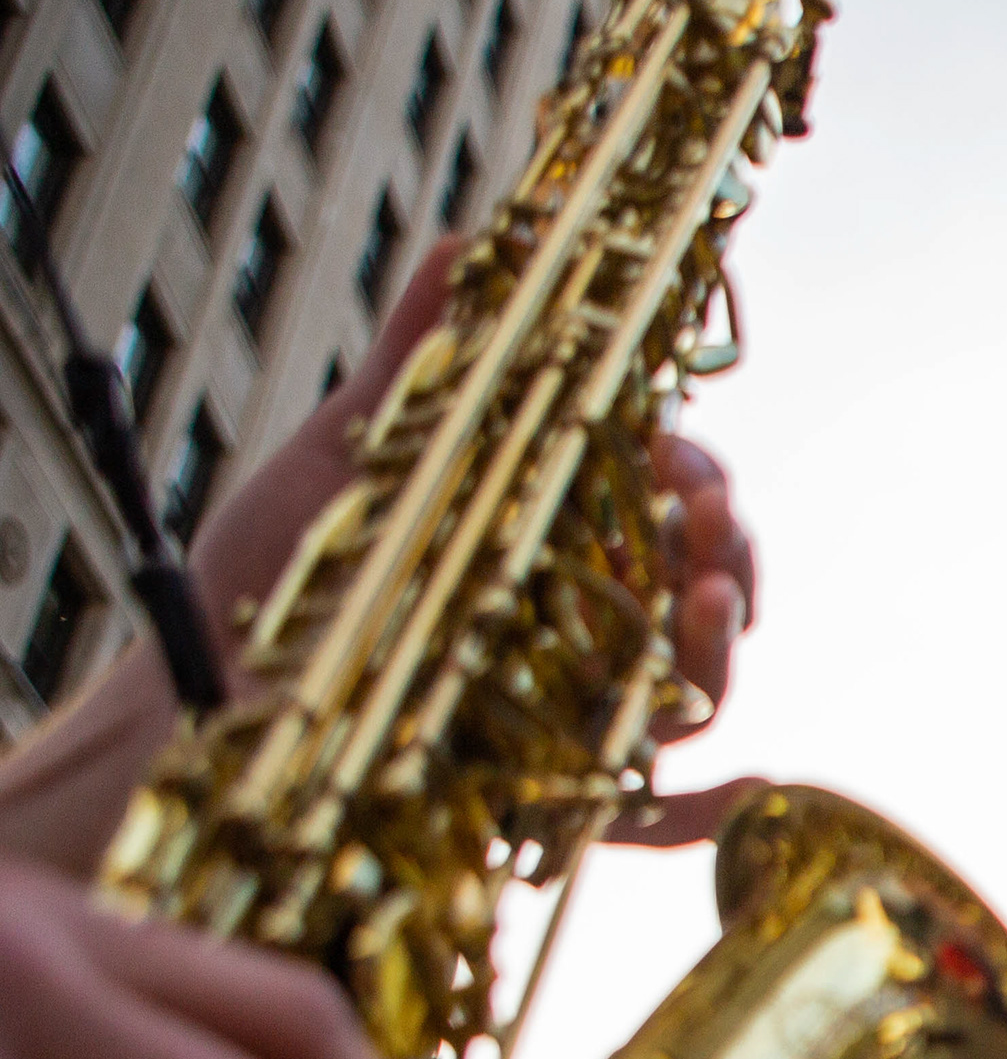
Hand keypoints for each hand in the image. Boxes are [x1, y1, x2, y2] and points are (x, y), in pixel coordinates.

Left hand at [1, 249, 764, 879]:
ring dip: (723, 642)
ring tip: (713, 597)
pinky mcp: (552, 796)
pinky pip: (656, 816)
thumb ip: (425, 356)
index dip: (694, 474)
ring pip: (694, 684)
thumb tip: (476, 242)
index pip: (663, 503)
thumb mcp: (353, 450)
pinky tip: (754, 787)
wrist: (201, 695)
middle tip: (711, 512)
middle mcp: (581, 625)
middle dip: (727, 547)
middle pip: (699, 588)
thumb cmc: (274, 577)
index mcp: (553, 538)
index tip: (681, 451)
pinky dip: (715, 810)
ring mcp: (575, 711)